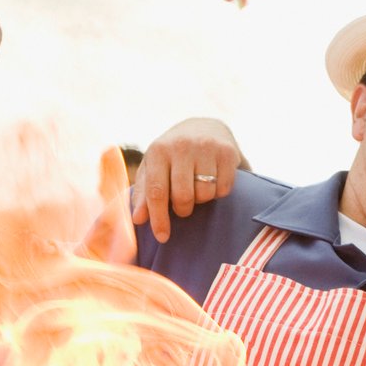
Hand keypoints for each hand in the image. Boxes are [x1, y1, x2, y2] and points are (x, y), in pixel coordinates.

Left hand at [132, 117, 244, 242]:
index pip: (157, 191)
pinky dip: (218, 193)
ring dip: (201, 200)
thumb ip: (144, 194)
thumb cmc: (172, 156)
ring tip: (197, 188)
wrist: (204, 127)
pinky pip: (224, 189)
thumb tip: (138, 220)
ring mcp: (206, 147)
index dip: (159, 218)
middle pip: (183, 196)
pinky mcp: (227, 152)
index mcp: (158, 150)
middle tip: (183, 205)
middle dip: (183, 209)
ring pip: (205, 194)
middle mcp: (182, 145)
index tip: (162, 238)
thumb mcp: (153, 168)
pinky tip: (213, 181)